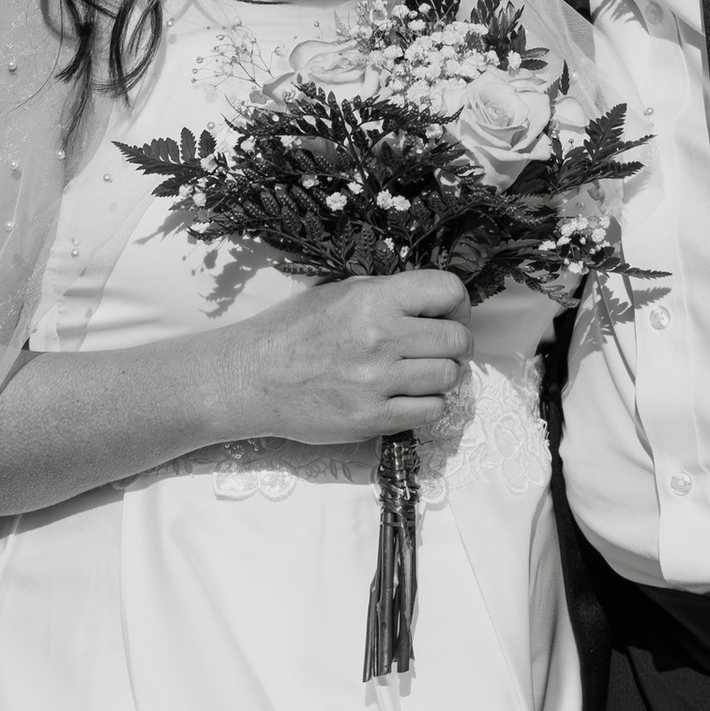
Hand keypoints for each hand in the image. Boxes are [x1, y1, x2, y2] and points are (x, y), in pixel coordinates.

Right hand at [236, 273, 470, 446]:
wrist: (251, 378)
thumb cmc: (292, 331)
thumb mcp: (339, 293)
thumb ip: (388, 294)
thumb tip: (434, 302)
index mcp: (372, 299)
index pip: (447, 291)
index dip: (457, 302)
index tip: (450, 313)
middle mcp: (380, 338)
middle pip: (456, 339)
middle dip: (457, 342)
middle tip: (442, 346)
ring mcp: (377, 382)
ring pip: (449, 377)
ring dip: (443, 374)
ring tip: (423, 371)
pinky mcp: (372, 419)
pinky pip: (431, 411)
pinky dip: (429, 403)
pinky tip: (410, 395)